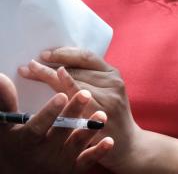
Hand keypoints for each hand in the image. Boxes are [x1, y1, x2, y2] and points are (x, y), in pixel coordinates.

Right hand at [0, 72, 111, 173]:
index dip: (49, 112)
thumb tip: (2, 77)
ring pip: (77, 145)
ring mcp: (60, 161)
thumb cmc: (16, 144)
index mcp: (26, 141)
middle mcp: (43, 153)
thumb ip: (5, 102)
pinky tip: (109, 141)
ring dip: (89, 130)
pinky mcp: (73, 169)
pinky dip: (98, 152)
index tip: (61, 95)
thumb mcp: (6, 127)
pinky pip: (87, 162)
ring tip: (101, 114)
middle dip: (73, 113)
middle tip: (85, 94)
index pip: (37, 127)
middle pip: (61, 131)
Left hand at [21, 48, 140, 171]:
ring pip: (75, 84)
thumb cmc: (111, 116)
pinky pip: (79, 103)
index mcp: (113, 75)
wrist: (128, 144)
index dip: (65, 53)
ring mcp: (108, 101)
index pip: (87, 57)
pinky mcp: (101, 117)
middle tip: (29, 65)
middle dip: (51, 66)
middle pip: (77, 70)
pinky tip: (54, 87)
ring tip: (30, 72)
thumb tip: (59, 67)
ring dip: (50, 76)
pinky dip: (66, 91)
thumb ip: (90, 80)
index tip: (44, 54)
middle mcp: (112, 84)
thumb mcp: (106, 93)